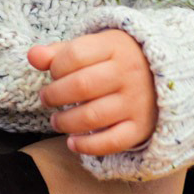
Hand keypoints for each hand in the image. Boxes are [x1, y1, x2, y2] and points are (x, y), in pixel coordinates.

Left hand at [29, 29, 156, 155]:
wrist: (161, 75)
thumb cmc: (115, 59)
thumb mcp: (92, 46)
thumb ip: (60, 51)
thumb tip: (32, 56)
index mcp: (115, 46)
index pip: (75, 55)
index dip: (55, 67)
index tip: (53, 74)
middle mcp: (128, 73)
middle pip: (82, 85)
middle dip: (55, 95)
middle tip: (46, 99)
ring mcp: (136, 101)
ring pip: (93, 116)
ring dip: (66, 122)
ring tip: (56, 121)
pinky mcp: (140, 127)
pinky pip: (112, 141)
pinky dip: (88, 146)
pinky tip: (72, 143)